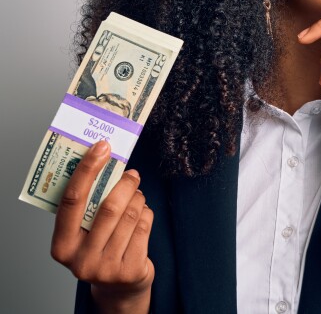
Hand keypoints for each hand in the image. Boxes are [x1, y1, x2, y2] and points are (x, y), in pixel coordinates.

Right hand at [51, 140, 153, 313]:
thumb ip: (88, 206)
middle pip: (108, 208)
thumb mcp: (84, 232)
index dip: (87, 170)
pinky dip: (147, 214)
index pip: (72, 201)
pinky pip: (144, 227)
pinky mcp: (130, 270)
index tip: (101, 147)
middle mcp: (80, 259)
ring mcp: (106, 268)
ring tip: (137, 196)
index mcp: (62, 246)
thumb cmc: (100, 247)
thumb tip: (103, 161)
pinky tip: (143, 214)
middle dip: (124, 185)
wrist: (118, 286)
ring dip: (138, 199)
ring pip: (131, 216)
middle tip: (132, 173)